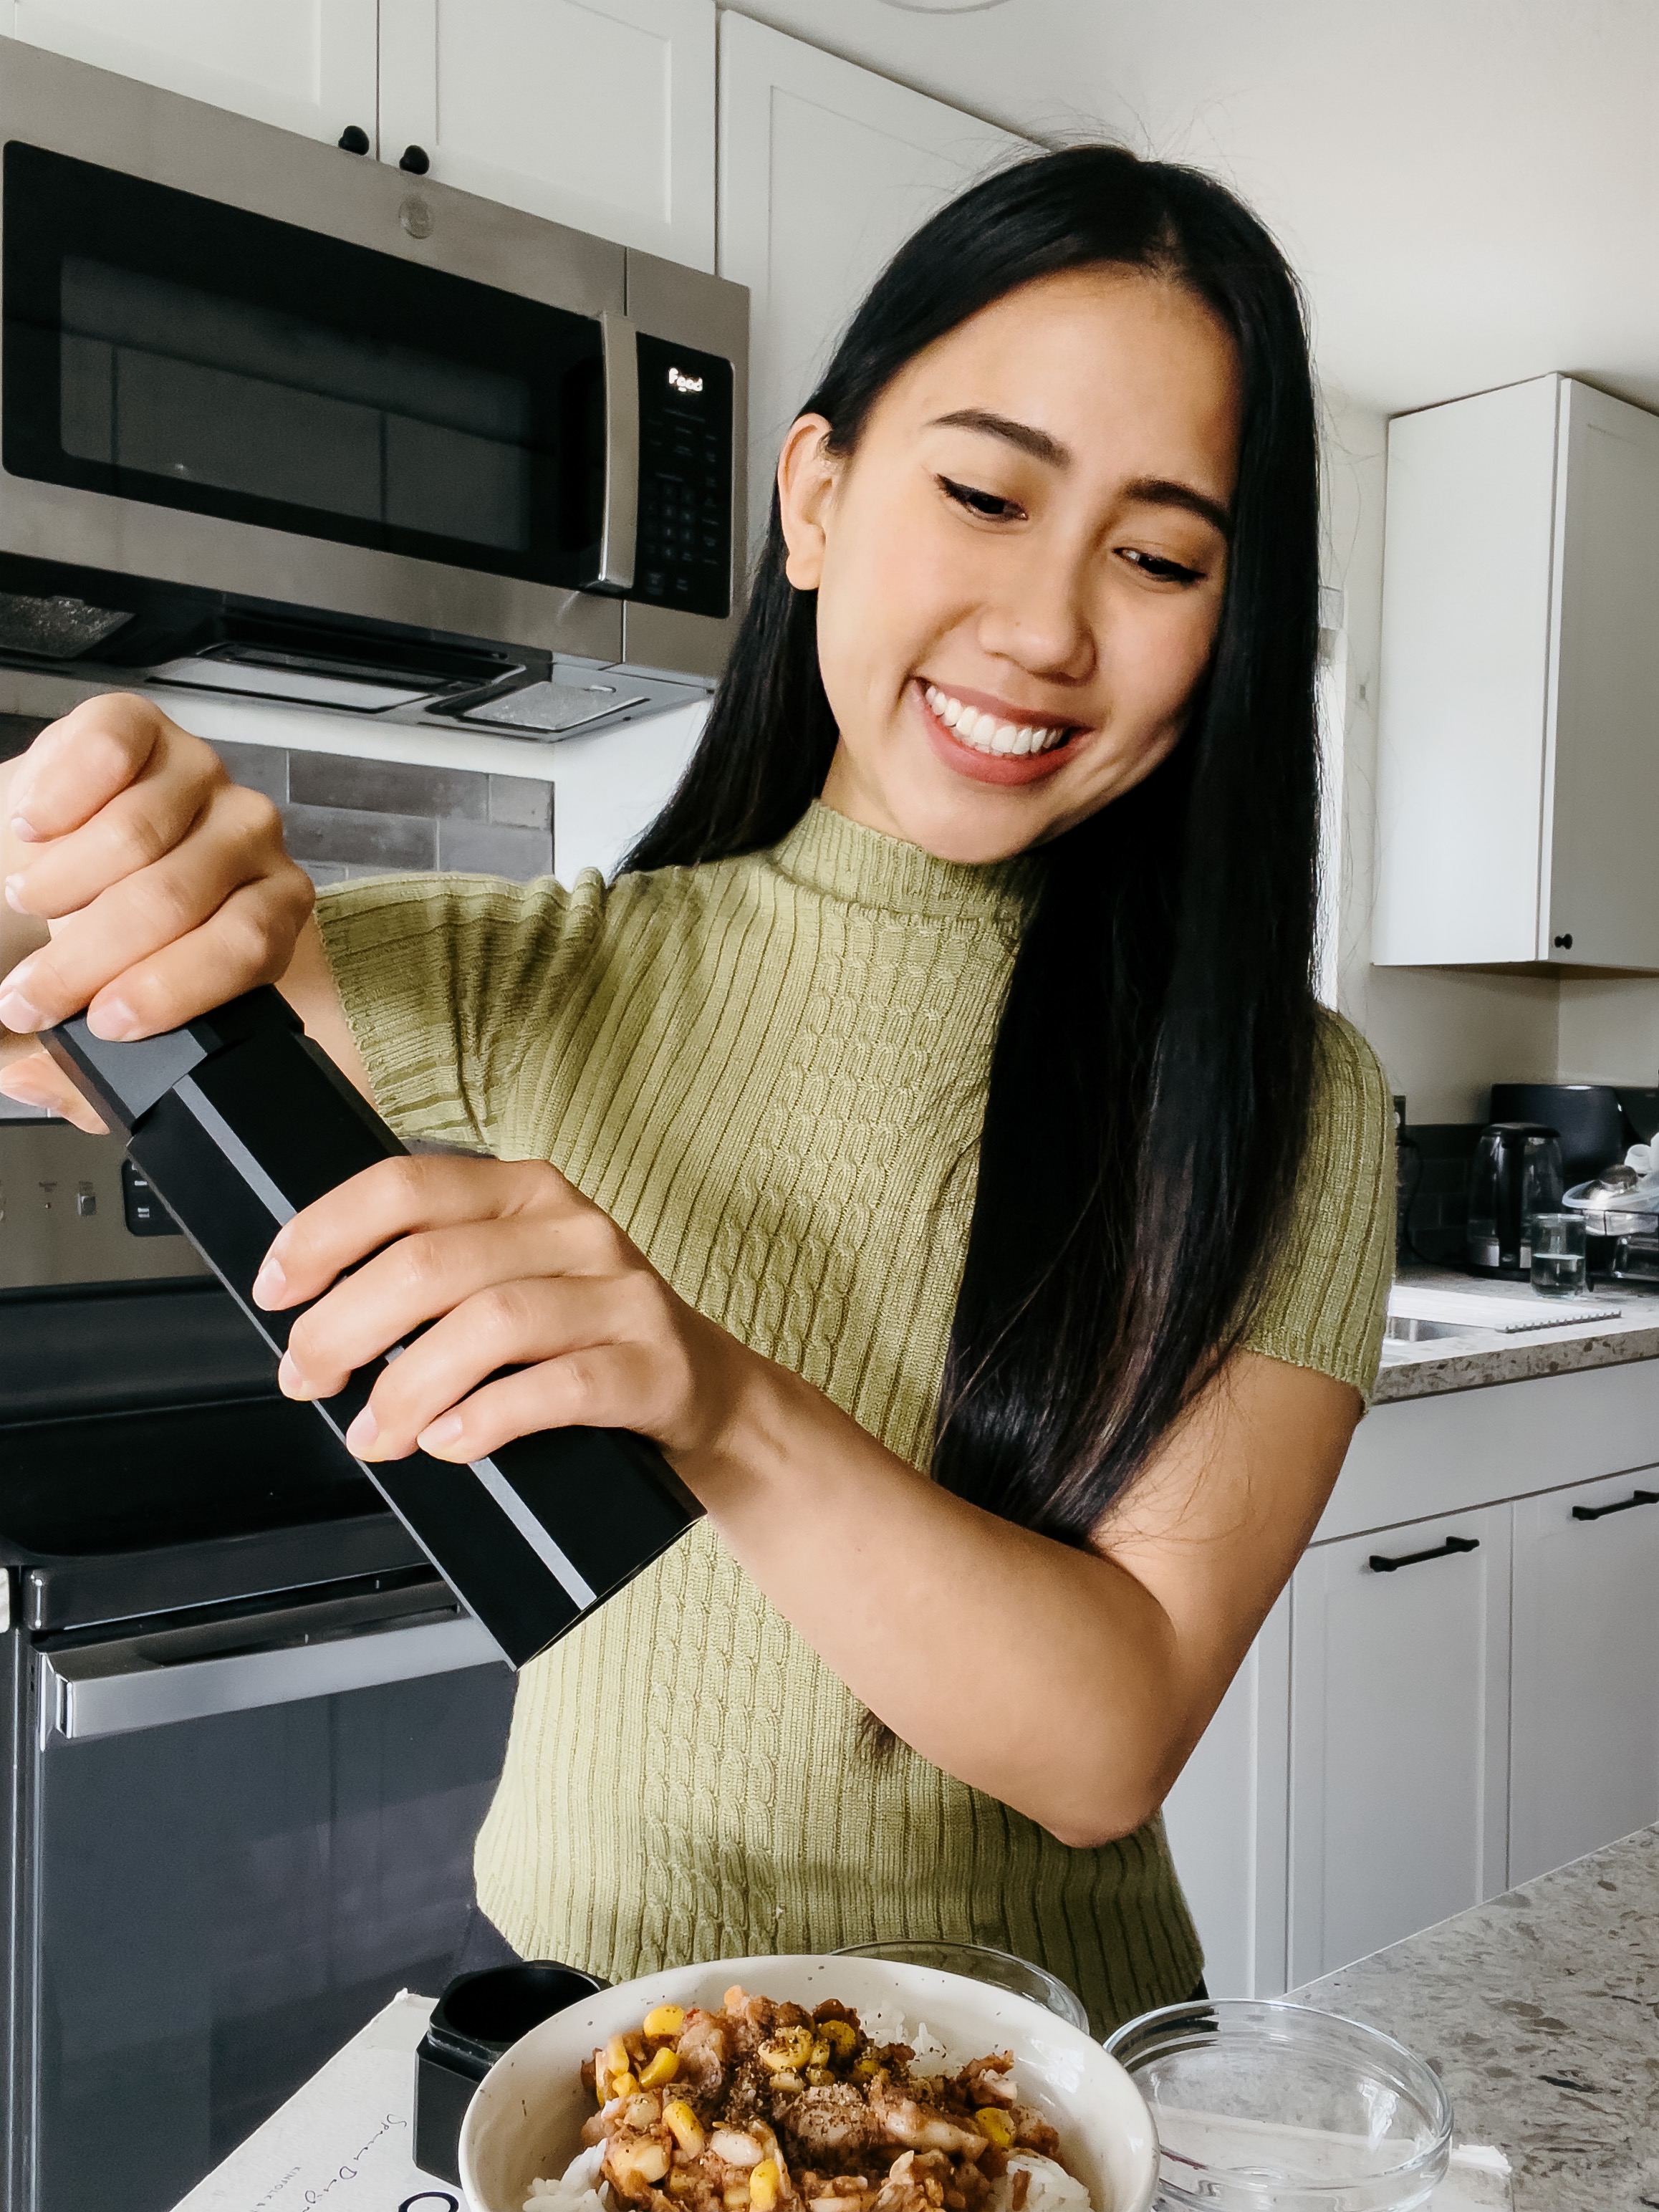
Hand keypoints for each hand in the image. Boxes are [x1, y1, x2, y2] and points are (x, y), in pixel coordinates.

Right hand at [0, 694, 313, 1127]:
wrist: (49, 855)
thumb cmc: (90, 933)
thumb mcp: (97, 1011)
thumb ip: (87, 1069)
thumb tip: (43, 1082)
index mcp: (266, 912)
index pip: (243, 948)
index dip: (170, 990)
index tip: (104, 1022)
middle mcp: (250, 840)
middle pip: (177, 897)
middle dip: (89, 957)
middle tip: (33, 992)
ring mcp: (203, 778)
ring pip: (138, 832)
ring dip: (66, 880)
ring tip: (31, 902)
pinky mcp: (146, 728)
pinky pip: (110, 750)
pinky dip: (61, 795)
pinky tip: (35, 827)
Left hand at [252, 1153, 756, 1474]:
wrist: (711, 1398)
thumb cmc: (586, 1344)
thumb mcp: (514, 1283)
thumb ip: (437, 1278)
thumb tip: (313, 1316)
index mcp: (526, 1192)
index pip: (405, 1186)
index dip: (324, 1235)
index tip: (278, 1291)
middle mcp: (575, 1228)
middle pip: (431, 1262)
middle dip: (343, 1328)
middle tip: (308, 1380)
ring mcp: (620, 1294)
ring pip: (489, 1322)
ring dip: (408, 1387)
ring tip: (375, 1434)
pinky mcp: (653, 1365)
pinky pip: (560, 1386)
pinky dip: (489, 1417)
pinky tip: (450, 1442)